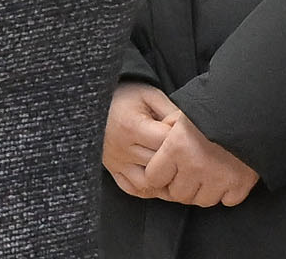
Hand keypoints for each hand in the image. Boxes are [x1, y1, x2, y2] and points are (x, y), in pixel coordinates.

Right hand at [103, 82, 178, 198]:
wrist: (93, 100)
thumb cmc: (124, 95)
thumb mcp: (149, 95)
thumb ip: (171, 111)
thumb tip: (193, 129)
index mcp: (131, 127)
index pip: (166, 144)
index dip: (181, 140)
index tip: (184, 133)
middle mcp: (122, 149)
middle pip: (160, 166)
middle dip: (177, 161)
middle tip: (186, 153)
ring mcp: (116, 162)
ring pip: (148, 184)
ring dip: (164, 180)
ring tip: (174, 170)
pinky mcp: (112, 170)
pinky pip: (134, 189)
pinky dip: (149, 188)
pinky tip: (158, 179)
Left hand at [142, 112, 258, 207]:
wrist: (250, 109)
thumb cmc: (214, 107)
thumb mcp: (183, 113)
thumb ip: (167, 130)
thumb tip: (158, 140)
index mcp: (176, 148)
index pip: (153, 178)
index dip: (157, 176)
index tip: (163, 172)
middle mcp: (195, 167)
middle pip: (178, 194)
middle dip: (179, 186)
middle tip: (185, 175)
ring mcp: (219, 178)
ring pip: (202, 201)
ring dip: (202, 192)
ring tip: (206, 177)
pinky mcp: (240, 185)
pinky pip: (227, 201)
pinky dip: (226, 194)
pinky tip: (225, 179)